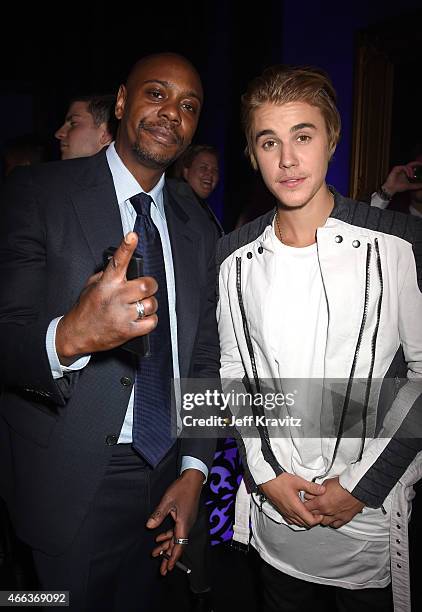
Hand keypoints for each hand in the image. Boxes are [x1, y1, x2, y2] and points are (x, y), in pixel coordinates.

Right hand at [56, 232, 157, 363]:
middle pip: (147, 285)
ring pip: (151, 304)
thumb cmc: (85, 309)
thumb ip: (107, 275)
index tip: (132, 236)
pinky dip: (149, 320)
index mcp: (107, 284)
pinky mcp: (128, 331)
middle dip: (150, 286)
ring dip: (149, 305)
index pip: (118, 261)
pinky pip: (151, 322)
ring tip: (139, 307)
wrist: (76, 335)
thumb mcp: (91, 286)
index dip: (127, 247)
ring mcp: (122, 315)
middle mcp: (116, 297)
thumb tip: (121, 262)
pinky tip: (140, 319)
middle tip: (145, 289)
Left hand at [149, 468, 202, 574]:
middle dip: (169, 557)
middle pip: (178, 545)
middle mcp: (186, 525)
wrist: (193, 479)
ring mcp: (186, 522)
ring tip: (156, 554)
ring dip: (167, 546)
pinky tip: (159, 537)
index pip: (179, 545)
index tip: (169, 568)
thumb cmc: (181, 489)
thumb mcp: (167, 501)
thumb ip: (158, 514)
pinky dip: (168, 536)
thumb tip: (150, 526)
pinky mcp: (184, 517)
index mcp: (184, 524)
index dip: (173, 557)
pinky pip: (176, 531)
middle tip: (162, 570)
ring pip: (176, 539)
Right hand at [260, 473, 325, 527]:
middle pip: (305, 524)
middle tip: (317, 512)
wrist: (267, 480)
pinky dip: (297, 520)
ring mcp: (285, 513)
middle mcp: (290, 512)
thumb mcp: (298, 482)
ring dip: (305, 520)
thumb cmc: (280, 480)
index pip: (310, 521)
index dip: (318, 519)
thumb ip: (312, 487)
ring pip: (298, 523)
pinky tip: (299, 513)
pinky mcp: (281, 511)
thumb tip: (323, 490)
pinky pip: (291, 521)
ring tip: (310, 512)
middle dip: (313, 520)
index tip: (321, 513)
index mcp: (296, 507)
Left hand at [304, 477, 363, 527]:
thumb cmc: (343, 484)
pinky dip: (332, 522)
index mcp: (320, 503)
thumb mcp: (325, 483)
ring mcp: (335, 516)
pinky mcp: (344, 519)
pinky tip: (331, 518)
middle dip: (312, 511)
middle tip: (313, 507)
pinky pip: (335, 525)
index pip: (306, 508)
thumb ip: (317, 490)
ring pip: (324, 522)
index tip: (306, 502)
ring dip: (321, 518)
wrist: (356, 487)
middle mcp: (327, 512)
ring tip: (321, 512)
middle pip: (314, 516)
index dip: (305, 505)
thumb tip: (312, 492)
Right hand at [382, 161, 421, 196]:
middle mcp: (403, 170)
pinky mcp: (396, 168)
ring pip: (408, 166)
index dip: (417, 165)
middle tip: (421, 165)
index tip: (421, 166)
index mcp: (406, 173)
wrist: (391, 189)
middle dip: (416, 164)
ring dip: (411, 171)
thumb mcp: (409, 186)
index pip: (413, 167)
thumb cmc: (398, 187)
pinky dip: (407, 170)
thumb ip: (416, 186)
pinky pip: (404, 167)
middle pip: (411, 164)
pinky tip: (408, 175)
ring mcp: (400, 169)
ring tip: (411, 176)